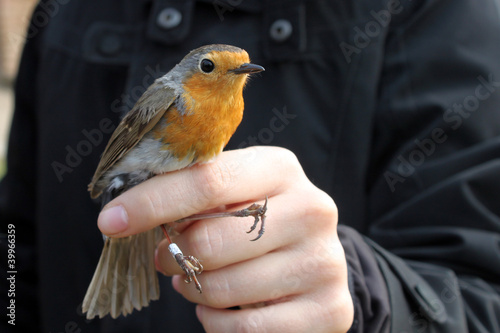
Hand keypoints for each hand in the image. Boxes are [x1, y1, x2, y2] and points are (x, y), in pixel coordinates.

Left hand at [98, 146, 353, 332]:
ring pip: (223, 288)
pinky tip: (221, 307)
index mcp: (281, 169)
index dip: (152, 202)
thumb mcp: (231, 196)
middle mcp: (312, 210)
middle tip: (167, 257)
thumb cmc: (257, 222)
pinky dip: (216, 321)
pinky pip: (245, 328)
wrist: (312, 260)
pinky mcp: (331, 310)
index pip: (208, 180)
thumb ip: (190, 194)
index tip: (111, 221)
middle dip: (172, 254)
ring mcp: (325, 262)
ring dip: (194, 289)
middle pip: (210, 240)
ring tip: (199, 280)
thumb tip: (129, 214)